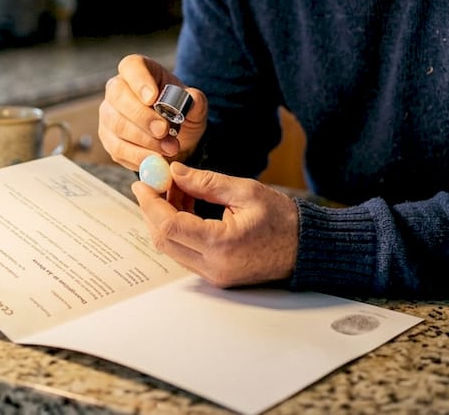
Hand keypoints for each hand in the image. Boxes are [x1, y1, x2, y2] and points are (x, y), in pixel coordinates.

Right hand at [99, 54, 206, 169]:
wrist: (174, 137)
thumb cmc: (180, 113)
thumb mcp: (194, 106)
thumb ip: (196, 101)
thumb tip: (192, 99)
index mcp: (138, 70)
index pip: (131, 66)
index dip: (139, 81)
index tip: (153, 98)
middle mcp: (117, 88)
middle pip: (118, 96)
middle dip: (142, 116)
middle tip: (163, 130)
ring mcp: (109, 113)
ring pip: (117, 124)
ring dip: (144, 140)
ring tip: (168, 148)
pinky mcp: (108, 138)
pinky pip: (117, 148)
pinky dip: (138, 156)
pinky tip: (156, 159)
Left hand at [131, 162, 297, 287]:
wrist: (306, 249)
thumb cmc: (283, 220)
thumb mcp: (246, 191)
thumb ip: (206, 182)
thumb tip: (175, 173)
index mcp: (221, 245)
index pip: (169, 225)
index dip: (150, 203)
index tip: (142, 182)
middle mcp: (213, 266)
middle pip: (164, 240)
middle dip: (153, 209)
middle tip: (156, 183)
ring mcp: (214, 276)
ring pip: (172, 248)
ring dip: (165, 219)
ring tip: (177, 190)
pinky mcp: (216, 276)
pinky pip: (185, 253)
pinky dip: (178, 230)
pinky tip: (187, 207)